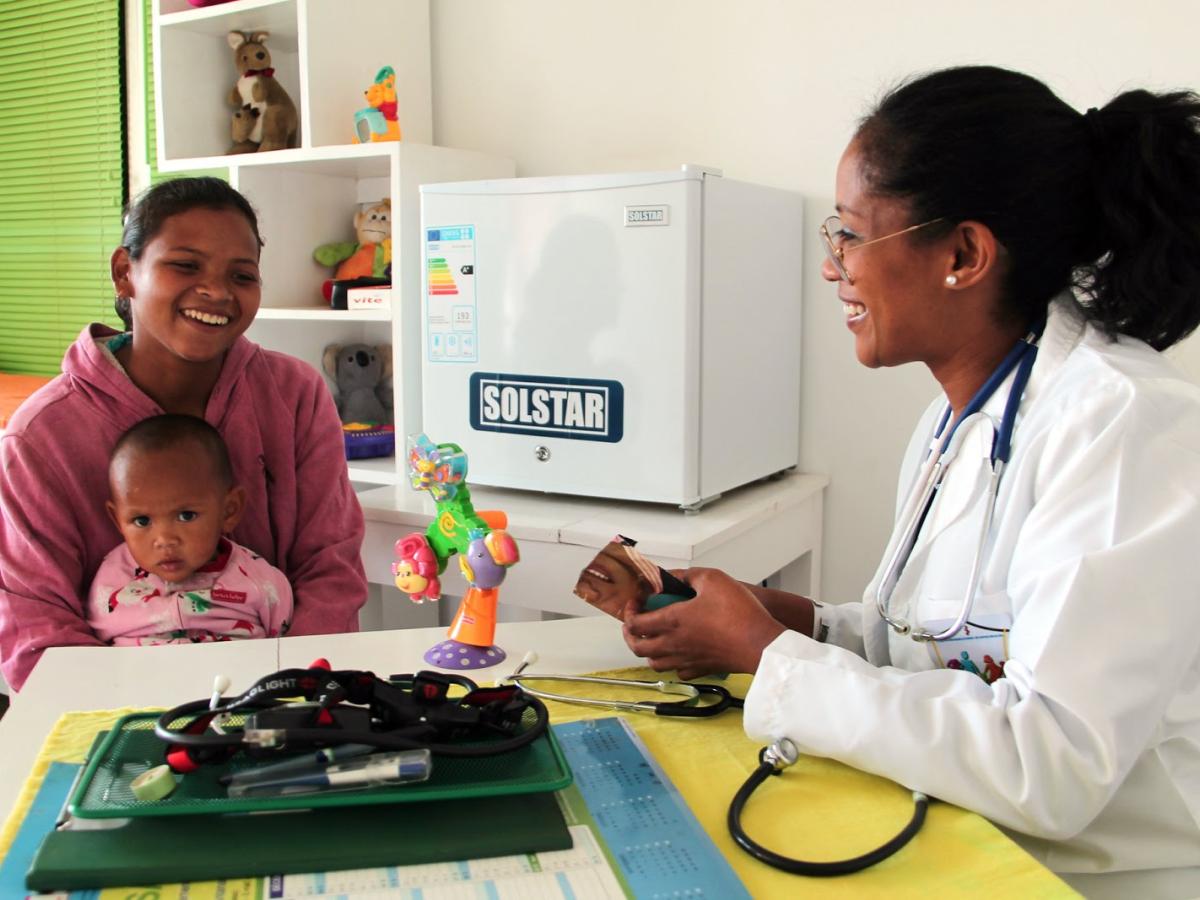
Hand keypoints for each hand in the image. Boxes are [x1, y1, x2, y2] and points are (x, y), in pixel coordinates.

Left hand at [621, 567, 785, 678]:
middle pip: (637, 647)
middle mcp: (675, 644)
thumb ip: (689, 575)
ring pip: (655, 663)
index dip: (628, 613)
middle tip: (634, 624)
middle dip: (630, 635)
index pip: (634, 624)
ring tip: (653, 638)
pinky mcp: (703, 668)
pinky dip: (672, 664)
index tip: (635, 603)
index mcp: (672, 621)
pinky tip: (679, 653)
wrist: (761, 644)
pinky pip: (679, 672)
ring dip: (647, 651)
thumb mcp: (713, 579)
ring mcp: (687, 659)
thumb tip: (675, 576)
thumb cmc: (740, 614)